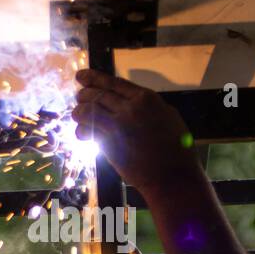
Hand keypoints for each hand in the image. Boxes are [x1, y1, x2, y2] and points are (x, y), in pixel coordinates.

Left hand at [74, 70, 199, 193]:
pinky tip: (81, 133)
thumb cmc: (177, 150)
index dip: (94, 77)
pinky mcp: (109, 144)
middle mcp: (130, 108)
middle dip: (84, 94)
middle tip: (78, 97)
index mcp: (146, 98)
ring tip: (77, 115)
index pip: (113, 82)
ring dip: (79, 112)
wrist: (173, 176)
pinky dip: (81, 130)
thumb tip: (131, 102)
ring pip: (89, 110)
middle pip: (98, 94)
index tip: (81, 76)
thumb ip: (148, 107)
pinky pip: (88, 131)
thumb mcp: (168, 116)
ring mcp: (118, 125)